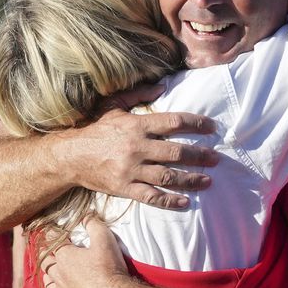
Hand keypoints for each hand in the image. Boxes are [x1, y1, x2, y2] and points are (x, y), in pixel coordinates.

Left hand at [41, 218, 131, 287]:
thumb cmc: (110, 269)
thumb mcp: (105, 239)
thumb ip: (93, 224)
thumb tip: (85, 215)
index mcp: (65, 257)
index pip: (52, 241)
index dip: (49, 233)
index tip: (48, 229)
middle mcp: (59, 276)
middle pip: (46, 264)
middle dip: (46, 255)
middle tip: (47, 250)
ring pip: (49, 286)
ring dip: (48, 279)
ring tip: (50, 275)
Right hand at [66, 98, 218, 209]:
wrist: (71, 156)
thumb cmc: (95, 130)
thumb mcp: (114, 106)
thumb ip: (138, 95)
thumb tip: (162, 86)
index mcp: (136, 125)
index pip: (174, 122)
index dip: (196, 124)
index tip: (212, 128)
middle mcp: (137, 147)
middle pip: (176, 152)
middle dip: (200, 156)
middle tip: (216, 159)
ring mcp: (131, 169)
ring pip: (168, 176)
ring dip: (191, 179)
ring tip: (207, 181)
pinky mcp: (125, 187)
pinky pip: (151, 197)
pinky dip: (169, 200)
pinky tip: (185, 202)